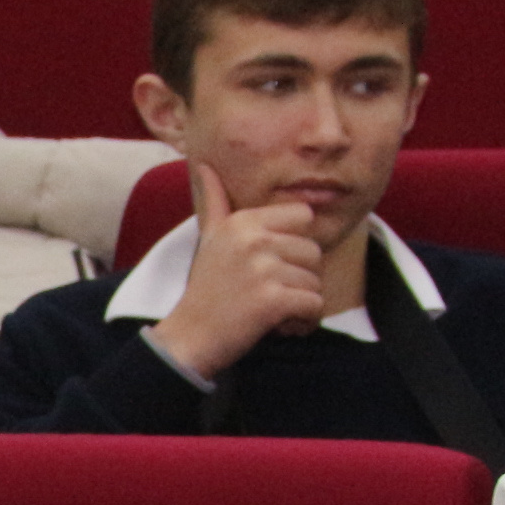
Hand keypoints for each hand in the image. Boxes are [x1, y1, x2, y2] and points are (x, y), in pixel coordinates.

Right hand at [148, 160, 326, 378]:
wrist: (189, 338)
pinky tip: (283, 327)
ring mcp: (263, 269)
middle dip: (300, 279)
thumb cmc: (206, 291)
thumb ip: (215, 203)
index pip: (303, 216)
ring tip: (273, 312)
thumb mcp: (209, 240)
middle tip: (270, 295)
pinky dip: (305, 322)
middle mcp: (253, 240)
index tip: (274, 266)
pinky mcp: (272, 300)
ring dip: (301, 303)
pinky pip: (314, 305)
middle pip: (313, 252)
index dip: (295, 245)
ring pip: (315, 281)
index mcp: (243, 222)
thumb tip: (205, 166)